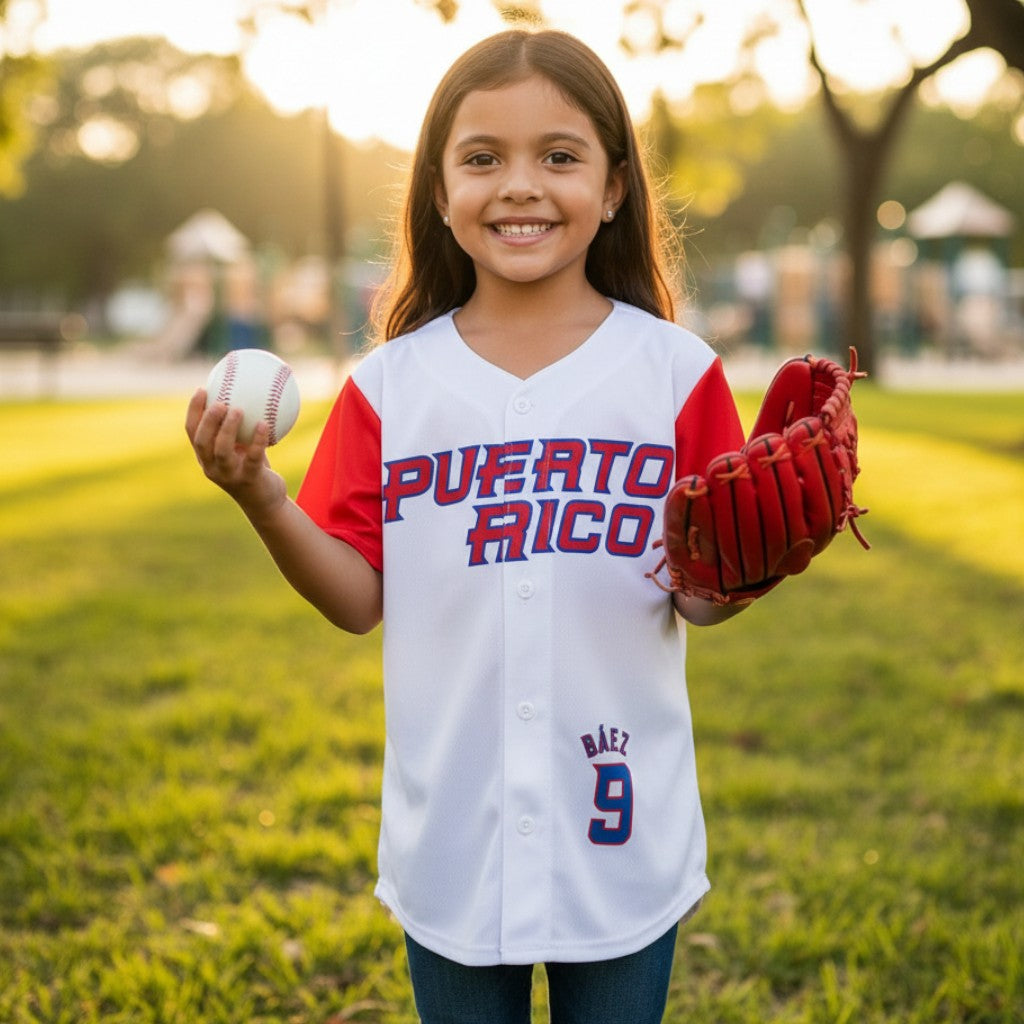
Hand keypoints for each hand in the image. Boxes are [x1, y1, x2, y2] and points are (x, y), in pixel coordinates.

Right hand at [185, 388, 286, 518]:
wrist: (266, 501)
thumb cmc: (254, 467)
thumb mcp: (243, 446)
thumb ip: (240, 427)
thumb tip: (246, 392)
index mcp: (206, 456)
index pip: (192, 432)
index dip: (193, 410)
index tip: (202, 389)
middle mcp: (212, 466)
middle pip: (202, 441)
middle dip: (207, 419)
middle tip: (219, 401)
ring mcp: (228, 475)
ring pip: (221, 450)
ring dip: (227, 428)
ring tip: (237, 409)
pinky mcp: (247, 480)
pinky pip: (252, 458)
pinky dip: (257, 440)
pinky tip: (263, 424)